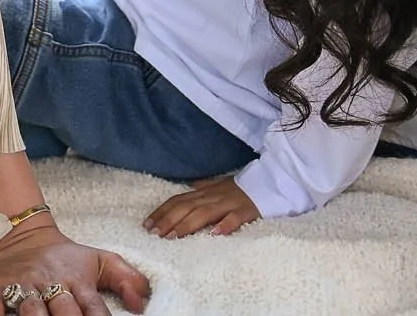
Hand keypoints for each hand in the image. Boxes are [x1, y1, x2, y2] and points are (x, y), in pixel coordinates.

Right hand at [0, 224, 150, 315]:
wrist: (19, 233)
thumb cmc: (64, 256)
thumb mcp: (100, 260)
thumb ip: (127, 279)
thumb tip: (143, 305)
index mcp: (77, 280)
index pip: (94, 309)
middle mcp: (51, 284)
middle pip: (64, 312)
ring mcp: (22, 288)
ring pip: (31, 311)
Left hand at [142, 176, 260, 238]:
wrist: (270, 180)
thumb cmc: (240, 188)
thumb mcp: (218, 185)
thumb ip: (203, 187)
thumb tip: (188, 186)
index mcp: (205, 192)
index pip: (178, 200)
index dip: (161, 212)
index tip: (146, 225)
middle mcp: (213, 196)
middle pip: (187, 207)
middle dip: (169, 220)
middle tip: (154, 234)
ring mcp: (230, 202)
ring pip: (205, 212)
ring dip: (188, 224)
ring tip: (174, 236)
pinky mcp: (247, 210)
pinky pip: (235, 217)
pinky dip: (225, 224)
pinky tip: (215, 233)